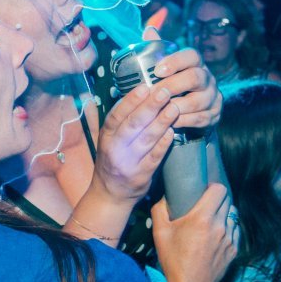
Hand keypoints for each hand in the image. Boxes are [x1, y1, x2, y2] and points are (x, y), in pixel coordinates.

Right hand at [92, 83, 178, 203]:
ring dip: (161, 122)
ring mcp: (128, 163)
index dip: (131, 100)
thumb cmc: (113, 161)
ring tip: (174, 107)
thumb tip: (140, 95)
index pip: (117, 114)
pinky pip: (154, 157)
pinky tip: (172, 131)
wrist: (110, 195)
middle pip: (133, 124)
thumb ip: (121, 121)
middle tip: (164, 91)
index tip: (145, 86)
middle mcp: (115, 149)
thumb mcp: (109, 140)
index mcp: (106, 137)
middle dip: (150, 106)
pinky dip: (163, 143)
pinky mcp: (142, 175)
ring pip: (146, 139)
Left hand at [143, 26, 221, 128]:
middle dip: (173, 86)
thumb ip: (157, 50)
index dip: (175, 61)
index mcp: (196, 63)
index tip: (157, 70)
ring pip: (198, 101)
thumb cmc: (174, 85)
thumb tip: (149, 29)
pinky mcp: (214, 114)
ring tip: (159, 110)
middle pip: (195, 77)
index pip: (192, 55)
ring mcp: (213, 96)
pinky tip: (169, 122)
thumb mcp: (166, 68)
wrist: (191, 111)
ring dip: (176, 106)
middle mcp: (208, 78)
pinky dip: (183, 121)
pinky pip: (200, 118)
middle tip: (154, 93)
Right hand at [152, 183, 236, 281]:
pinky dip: (228, 228)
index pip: (219, 190)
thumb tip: (165, 197)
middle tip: (206, 206)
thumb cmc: (173, 260)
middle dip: (217, 200)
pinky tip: (217, 235)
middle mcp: (220, 225)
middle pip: (227, 201)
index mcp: (202, 218)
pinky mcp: (234, 250)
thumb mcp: (160, 233)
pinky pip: (235, 231)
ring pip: (233, 215)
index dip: (213, 187)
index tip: (204, 191)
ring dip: (224, 214)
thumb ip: (160, 210)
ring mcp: (229, 238)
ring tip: (213, 220)